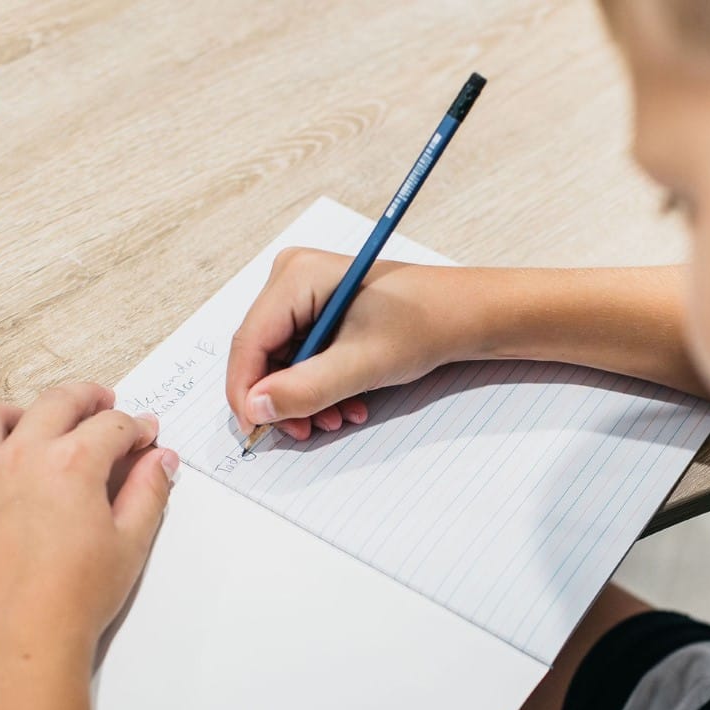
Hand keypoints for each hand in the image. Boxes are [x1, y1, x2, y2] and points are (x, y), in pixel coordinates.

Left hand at [0, 382, 178, 695]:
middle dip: (86, 399)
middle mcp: (19, 457)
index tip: (143, 438)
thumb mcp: (129, 545)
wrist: (12, 646)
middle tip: (102, 405)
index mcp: (72, 463)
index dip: (135, 428)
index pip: (112, 426)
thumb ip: (147, 493)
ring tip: (34, 423)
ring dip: (19, 411)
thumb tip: (160, 461)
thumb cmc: (71, 603)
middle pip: (56, 403)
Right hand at [225, 248, 482, 439]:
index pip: (249, 342)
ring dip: (305, 398)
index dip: (246, 392)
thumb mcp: (362, 364)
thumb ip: (306, 389)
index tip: (257, 431)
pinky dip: (319, 386)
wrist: (463, 314)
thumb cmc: (423, 324)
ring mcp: (304, 295)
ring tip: (339, 417)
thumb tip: (256, 408)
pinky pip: (302, 357)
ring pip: (282, 362)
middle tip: (307, 430)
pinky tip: (346, 403)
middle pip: (262, 354)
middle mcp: (292, 279)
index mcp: (296, 277)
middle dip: (284, 399)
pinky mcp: (318, 311)